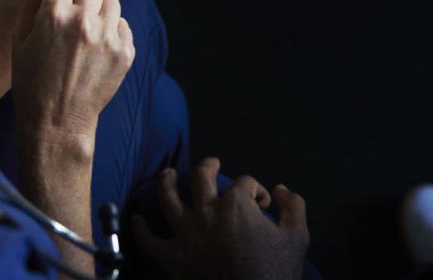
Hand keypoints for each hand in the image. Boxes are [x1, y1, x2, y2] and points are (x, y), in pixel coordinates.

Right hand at [12, 0, 135, 148]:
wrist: (57, 121)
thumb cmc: (32, 80)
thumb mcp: (20, 37)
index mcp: (54, 15)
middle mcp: (84, 22)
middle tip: (74, 9)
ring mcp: (108, 38)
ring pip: (112, 0)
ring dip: (99, 8)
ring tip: (85, 30)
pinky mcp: (125, 53)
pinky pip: (124, 25)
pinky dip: (112, 31)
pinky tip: (96, 48)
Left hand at [132, 158, 309, 279]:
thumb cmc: (275, 273)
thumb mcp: (297, 238)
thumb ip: (294, 207)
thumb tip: (281, 189)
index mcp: (236, 204)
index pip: (246, 183)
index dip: (257, 190)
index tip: (263, 203)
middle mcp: (207, 212)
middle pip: (201, 177)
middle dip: (207, 166)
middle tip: (212, 164)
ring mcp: (186, 233)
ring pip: (168, 198)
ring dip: (166, 182)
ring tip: (167, 174)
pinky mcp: (173, 258)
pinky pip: (149, 241)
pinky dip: (140, 230)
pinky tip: (135, 220)